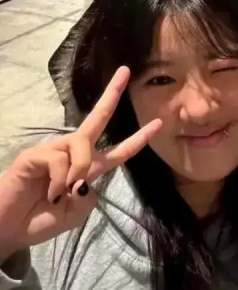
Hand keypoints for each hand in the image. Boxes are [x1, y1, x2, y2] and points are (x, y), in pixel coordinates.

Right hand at [0, 67, 160, 260]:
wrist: (8, 230)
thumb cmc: (40, 221)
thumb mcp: (75, 215)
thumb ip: (88, 197)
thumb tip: (84, 177)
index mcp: (88, 167)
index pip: (118, 150)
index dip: (138, 138)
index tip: (158, 123)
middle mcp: (73, 152)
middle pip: (98, 117)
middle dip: (113, 93)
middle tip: (125, 71)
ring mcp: (54, 150)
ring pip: (82, 144)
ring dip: (78, 170)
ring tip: (60, 193)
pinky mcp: (35, 154)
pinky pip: (60, 159)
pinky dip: (59, 179)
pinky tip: (48, 192)